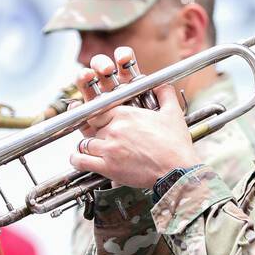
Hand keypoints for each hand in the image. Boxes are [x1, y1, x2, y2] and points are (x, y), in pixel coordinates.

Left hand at [67, 47, 197, 187]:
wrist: (177, 170)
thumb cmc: (175, 145)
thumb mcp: (173, 114)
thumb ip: (165, 94)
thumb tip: (161, 84)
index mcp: (126, 114)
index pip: (99, 108)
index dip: (99, 115)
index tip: (101, 119)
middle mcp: (114, 129)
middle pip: (91, 126)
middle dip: (96, 131)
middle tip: (102, 136)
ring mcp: (109, 148)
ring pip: (85, 143)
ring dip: (88, 147)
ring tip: (94, 150)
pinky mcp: (107, 167)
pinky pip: (81, 161)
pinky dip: (77, 160)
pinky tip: (79, 159)